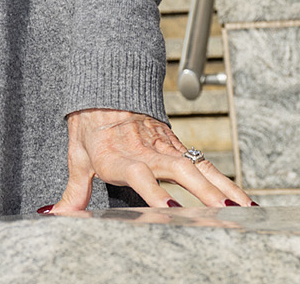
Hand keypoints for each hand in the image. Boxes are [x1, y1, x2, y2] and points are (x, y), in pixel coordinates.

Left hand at [46, 108, 253, 212]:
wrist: (108, 85)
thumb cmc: (91, 124)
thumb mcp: (78, 155)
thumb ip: (73, 190)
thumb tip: (54, 214)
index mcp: (121, 156)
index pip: (140, 174)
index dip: (154, 192)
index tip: (170, 210)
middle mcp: (149, 152)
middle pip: (180, 172)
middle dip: (203, 194)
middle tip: (223, 214)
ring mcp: (169, 149)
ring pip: (201, 169)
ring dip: (224, 190)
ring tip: (245, 213)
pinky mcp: (181, 148)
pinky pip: (207, 167)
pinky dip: (228, 185)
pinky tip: (245, 203)